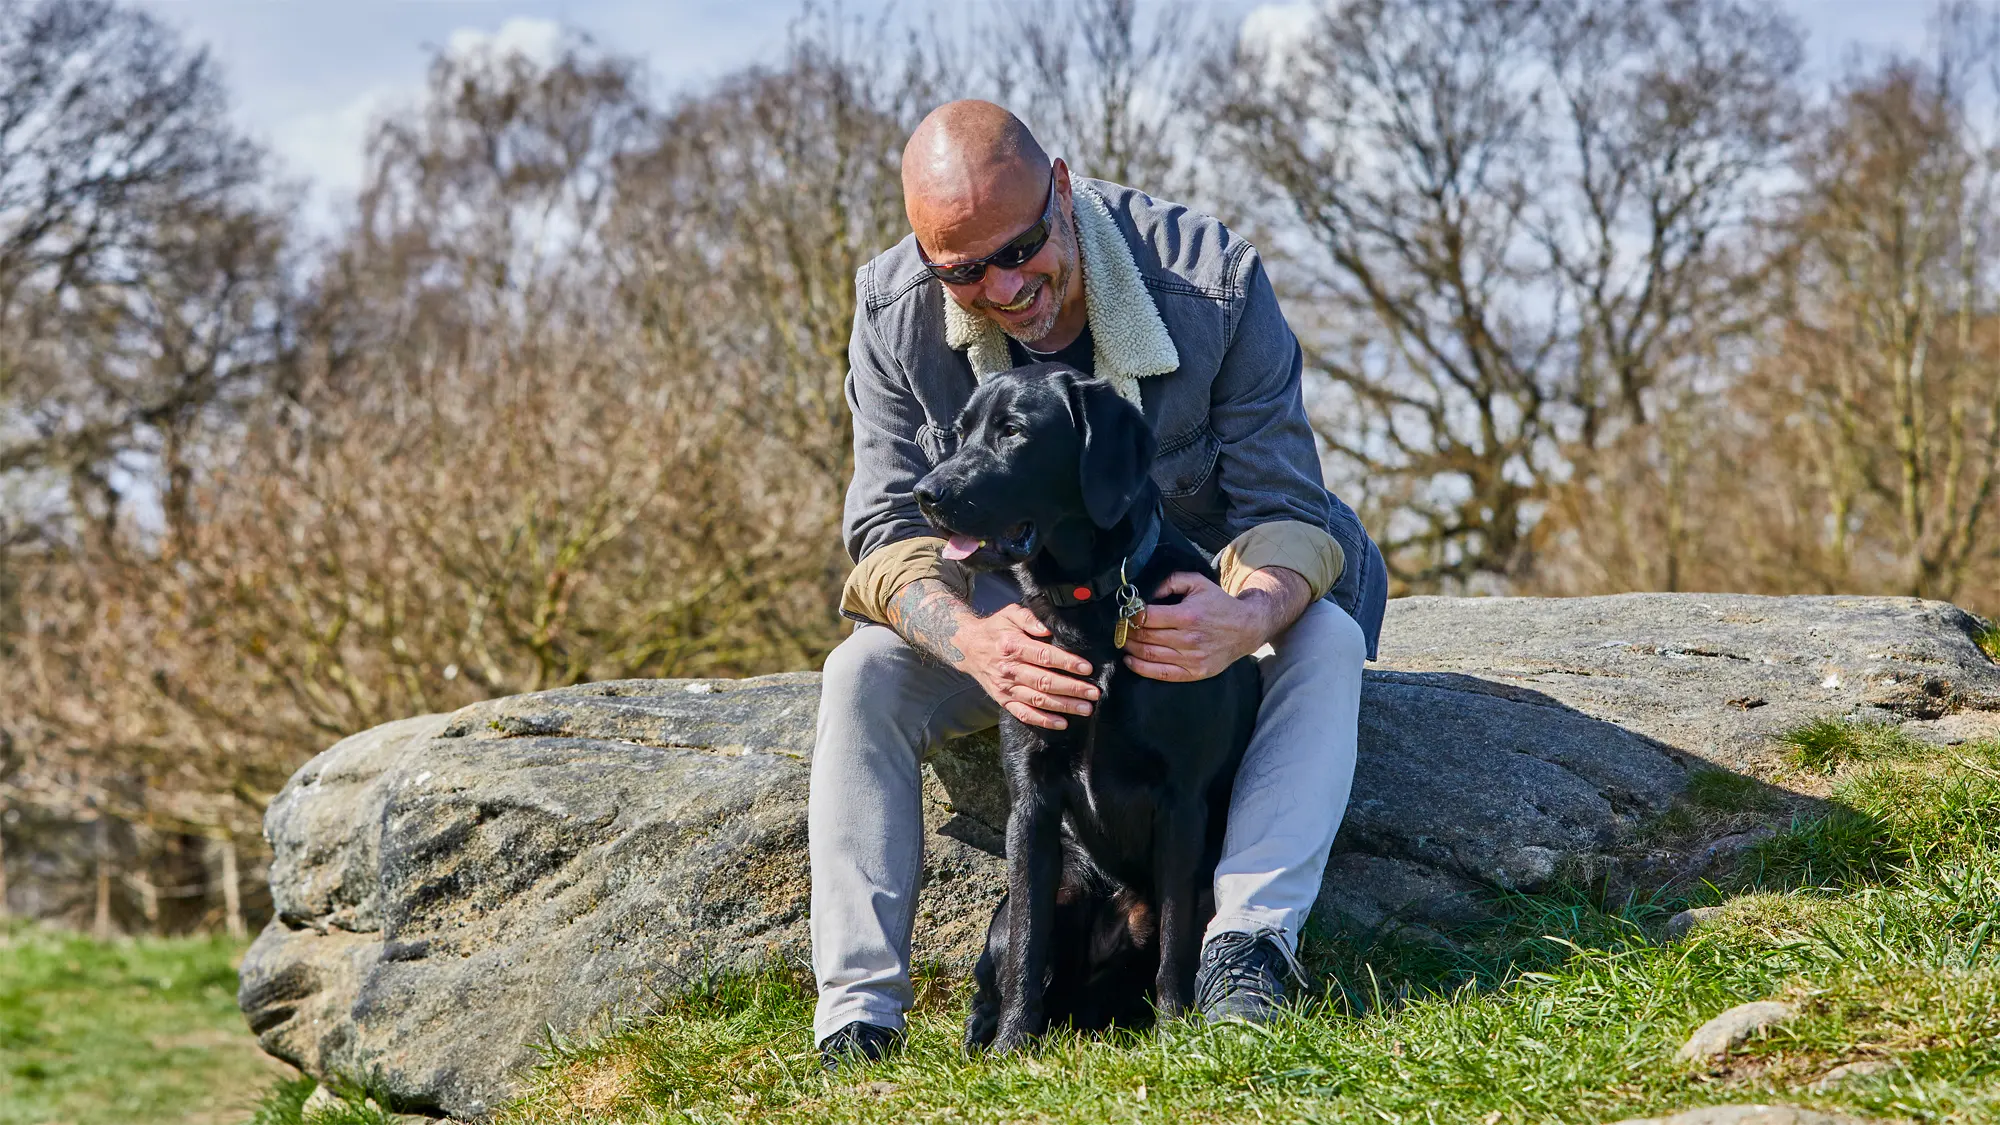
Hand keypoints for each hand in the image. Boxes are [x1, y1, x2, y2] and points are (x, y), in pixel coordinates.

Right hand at [955, 604, 1099, 729]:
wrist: (968, 647)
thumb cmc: (996, 629)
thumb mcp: (1010, 613)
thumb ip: (1030, 618)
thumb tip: (1049, 628)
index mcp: (1012, 646)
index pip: (1044, 656)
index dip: (1067, 663)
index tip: (1087, 668)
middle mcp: (1009, 669)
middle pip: (1045, 682)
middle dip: (1072, 689)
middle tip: (1094, 693)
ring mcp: (1005, 688)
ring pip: (1038, 700)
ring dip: (1063, 706)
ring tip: (1085, 709)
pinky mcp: (1003, 700)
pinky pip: (1024, 714)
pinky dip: (1043, 720)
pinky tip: (1062, 723)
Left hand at [1122, 571, 1283, 681]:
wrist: (1246, 628)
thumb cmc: (1219, 604)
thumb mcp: (1197, 583)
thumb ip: (1171, 581)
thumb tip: (1146, 591)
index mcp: (1187, 615)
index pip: (1147, 617)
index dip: (1130, 615)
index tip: (1124, 613)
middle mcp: (1188, 638)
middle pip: (1145, 636)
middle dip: (1126, 631)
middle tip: (1119, 627)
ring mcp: (1191, 658)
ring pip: (1149, 655)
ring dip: (1130, 648)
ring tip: (1123, 641)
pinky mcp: (1194, 672)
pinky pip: (1161, 674)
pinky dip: (1140, 668)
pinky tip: (1130, 660)